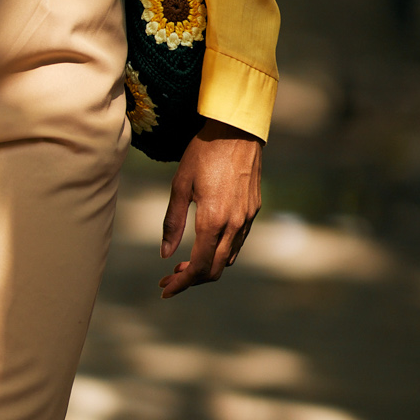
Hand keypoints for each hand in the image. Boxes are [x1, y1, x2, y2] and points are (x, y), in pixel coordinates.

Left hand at [159, 120, 261, 298]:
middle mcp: (234, 224)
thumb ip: (173, 222)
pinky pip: (238, 242)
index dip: (181, 283)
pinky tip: (206, 245)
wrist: (237, 130)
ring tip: (184, 263)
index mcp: (213, 220)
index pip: (198, 266)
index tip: (165, 289)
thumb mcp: (180, 185)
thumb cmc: (203, 152)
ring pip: (228, 258)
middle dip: (191, 279)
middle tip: (170, 277)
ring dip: (206, 266)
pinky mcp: (254, 210)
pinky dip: (221, 252)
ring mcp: (247, 218)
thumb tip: (165, 253)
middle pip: (215, 269)